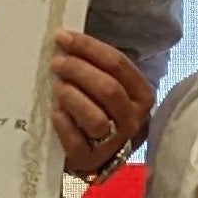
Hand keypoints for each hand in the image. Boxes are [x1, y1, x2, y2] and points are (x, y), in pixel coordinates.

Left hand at [51, 30, 154, 177]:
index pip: (118, 64)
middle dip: (79, 70)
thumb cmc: (102, 111)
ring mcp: (115, 143)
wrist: (97, 155)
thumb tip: (67, 41)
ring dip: (73, 97)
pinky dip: (63, 123)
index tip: (64, 38)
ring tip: (57, 87)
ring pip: (96, 118)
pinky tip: (55, 111)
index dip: (89, 48)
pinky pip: (76, 141)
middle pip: (108, 89)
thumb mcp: (111, 89)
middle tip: (57, 63)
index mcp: (142, 96)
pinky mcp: (92, 159)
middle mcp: (133, 119)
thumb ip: (98, 68)